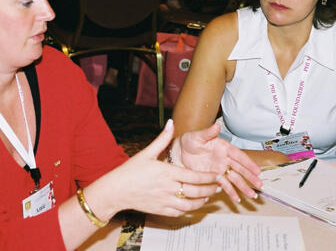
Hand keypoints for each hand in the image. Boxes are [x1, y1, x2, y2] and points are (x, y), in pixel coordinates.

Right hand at [103, 121, 219, 217]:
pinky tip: (193, 204)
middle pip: (196, 191)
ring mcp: (165, 201)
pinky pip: (180, 212)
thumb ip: (162, 139)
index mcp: (167, 173)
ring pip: (190, 204)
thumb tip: (171, 122)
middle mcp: (168, 188)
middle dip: (210, 189)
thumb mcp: (147, 153)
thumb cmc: (130, 171)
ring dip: (202, 201)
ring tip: (208, 195)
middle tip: (218, 186)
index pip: (194, 176)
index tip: (217, 175)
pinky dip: (189, 209)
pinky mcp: (161, 210)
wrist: (116, 191)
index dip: (208, 177)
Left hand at [174, 122, 262, 201]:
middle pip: (240, 169)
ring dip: (243, 187)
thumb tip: (217, 125)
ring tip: (252, 195)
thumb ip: (208, 132)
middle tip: (260, 185)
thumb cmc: (189, 141)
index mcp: (223, 147)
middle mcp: (224, 159)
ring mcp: (220, 169)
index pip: (239, 156)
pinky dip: (230, 192)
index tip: (257, 170)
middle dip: (250, 177)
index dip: (248, 163)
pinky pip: (224, 185)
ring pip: (234, 179)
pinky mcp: (213, 177)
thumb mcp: (198, 136)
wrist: (178, 152)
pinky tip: (237, 199)